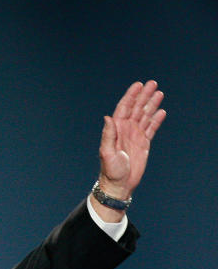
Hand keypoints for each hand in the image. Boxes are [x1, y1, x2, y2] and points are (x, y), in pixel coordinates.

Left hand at [98, 80, 164, 200]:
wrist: (119, 184)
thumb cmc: (111, 170)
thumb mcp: (107, 152)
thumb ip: (108, 135)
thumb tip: (108, 117)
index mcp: (116, 129)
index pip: (124, 108)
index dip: (131, 96)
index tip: (138, 85)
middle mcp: (125, 130)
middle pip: (136, 108)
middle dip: (144, 95)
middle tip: (153, 83)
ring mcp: (135, 136)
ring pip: (145, 116)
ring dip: (151, 104)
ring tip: (159, 92)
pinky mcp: (143, 143)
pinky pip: (151, 128)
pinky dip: (156, 120)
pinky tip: (161, 111)